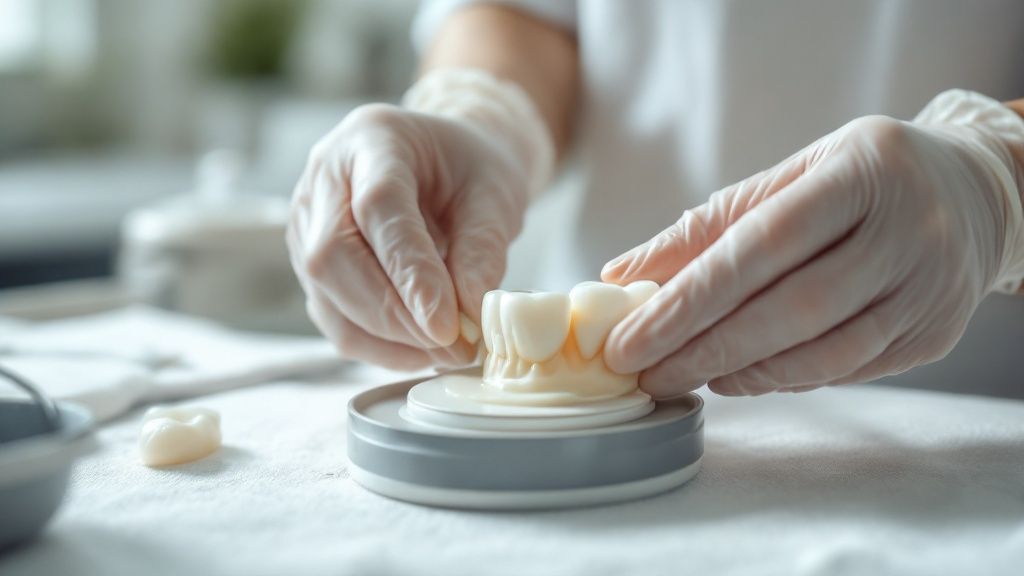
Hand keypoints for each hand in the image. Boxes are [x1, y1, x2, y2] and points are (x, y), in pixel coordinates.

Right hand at [288, 70, 550, 369]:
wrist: (446, 165)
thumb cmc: (470, 171)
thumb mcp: (495, 194)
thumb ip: (483, 248)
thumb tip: (467, 315)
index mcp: (373, 138)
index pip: (377, 208)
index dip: (409, 272)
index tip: (448, 324)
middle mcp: (324, 176)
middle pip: (333, 256)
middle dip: (394, 314)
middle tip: (454, 345)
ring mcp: (307, 222)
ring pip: (326, 294)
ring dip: (387, 337)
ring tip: (446, 351)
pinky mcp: (309, 266)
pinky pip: (333, 318)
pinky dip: (377, 347)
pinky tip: (421, 352)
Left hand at [601, 92, 1023, 396]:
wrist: (974, 193)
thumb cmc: (860, 181)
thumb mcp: (790, 177)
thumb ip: (709, 225)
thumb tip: (622, 276)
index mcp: (862, 173)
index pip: (761, 245)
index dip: (687, 300)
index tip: (629, 338)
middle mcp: (907, 231)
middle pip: (791, 308)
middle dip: (703, 348)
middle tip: (643, 373)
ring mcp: (929, 288)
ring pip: (824, 352)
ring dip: (740, 373)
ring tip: (681, 376)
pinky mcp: (935, 335)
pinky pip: (846, 370)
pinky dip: (783, 379)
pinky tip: (737, 376)